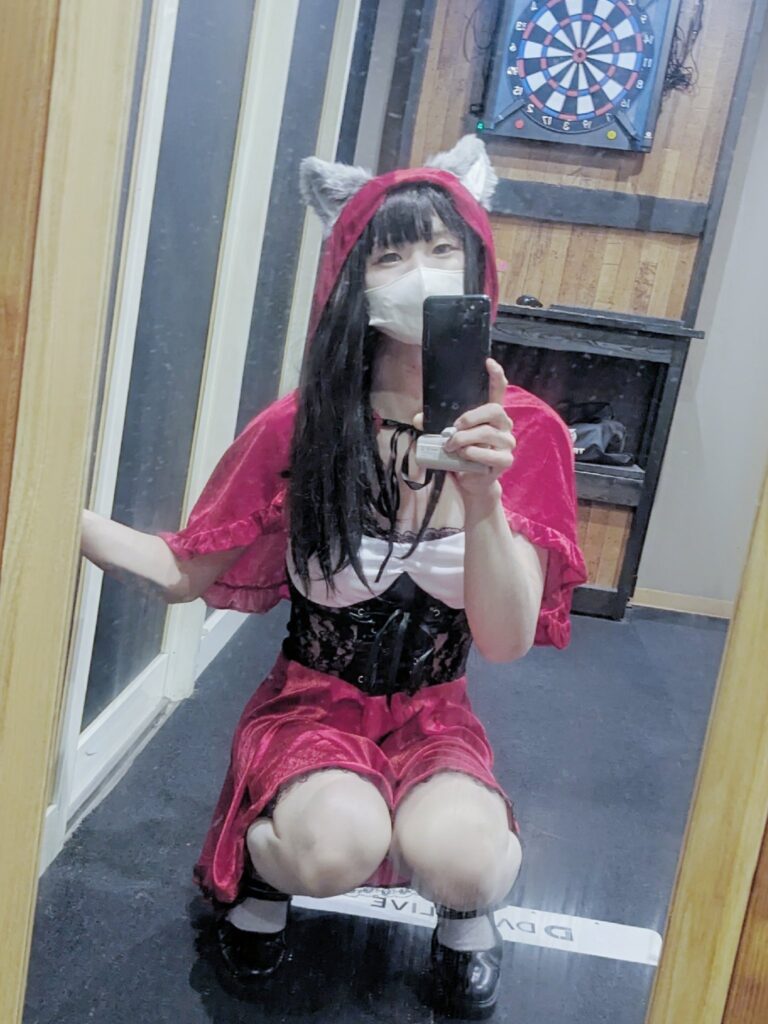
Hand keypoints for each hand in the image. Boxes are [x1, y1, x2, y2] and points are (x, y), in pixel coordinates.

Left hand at [445, 358, 515, 498]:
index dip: (496, 375)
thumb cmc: (461, 453)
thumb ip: (435, 424)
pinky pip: (490, 454)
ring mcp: (507, 443)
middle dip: (472, 417)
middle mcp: (503, 426)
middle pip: (495, 410)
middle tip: (454, 427)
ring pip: (489, 434)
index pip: (499, 390)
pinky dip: (473, 454)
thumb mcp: (447, 436)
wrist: (470, 481)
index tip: (488, 362)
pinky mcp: (505, 460)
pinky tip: (463, 456)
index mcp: (491, 415)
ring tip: (451, 446)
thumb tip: (417, 418)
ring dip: (465, 439)